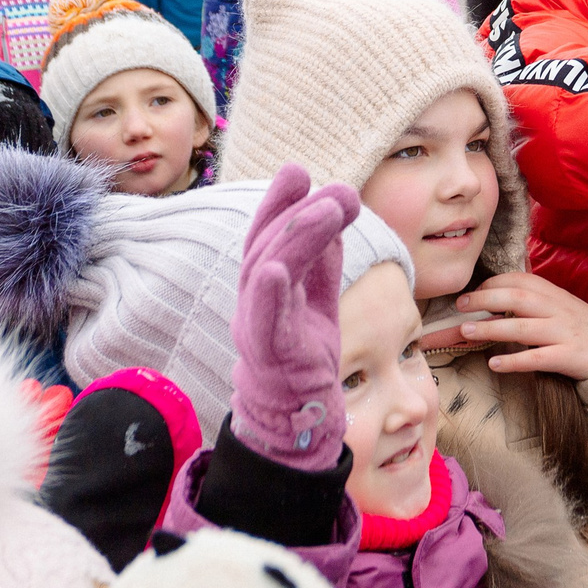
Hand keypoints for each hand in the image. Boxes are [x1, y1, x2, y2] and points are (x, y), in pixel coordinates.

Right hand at [229, 164, 360, 470]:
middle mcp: (255, 302)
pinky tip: (278, 269)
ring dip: (295, 238)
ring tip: (325, 209)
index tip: (296, 171)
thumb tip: (331, 214)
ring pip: (267, 274)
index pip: (268, 237)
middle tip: (326, 185)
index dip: (279, 203)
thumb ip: (322, 262)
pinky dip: (269, 293)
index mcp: (267, 287)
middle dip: (291, 211)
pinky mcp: (271, 355)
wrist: (296, 417)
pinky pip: (266, 322)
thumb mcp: (318, 300)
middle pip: (265, 247)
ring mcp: (259, 327)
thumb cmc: (302, 357)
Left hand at [455, 272, 587, 380]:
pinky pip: (538, 358)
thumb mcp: (559, 306)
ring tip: (466, 332)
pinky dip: (515, 361)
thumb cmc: (582, 328)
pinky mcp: (570, 357)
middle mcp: (557, 309)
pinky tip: (495, 364)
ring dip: (491, 329)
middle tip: (459, 307)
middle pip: (516, 298)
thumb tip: (494, 297)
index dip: (490, 285)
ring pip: (523, 328)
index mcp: (552, 293)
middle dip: (484, 300)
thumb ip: (533, 300)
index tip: (469, 295)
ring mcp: (564, 332)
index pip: (518, 280)